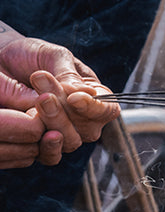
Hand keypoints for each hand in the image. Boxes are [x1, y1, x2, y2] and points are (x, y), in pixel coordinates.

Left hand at [0, 37, 120, 151]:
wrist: (1, 61)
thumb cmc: (31, 55)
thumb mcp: (53, 56)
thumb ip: (69, 75)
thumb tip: (86, 94)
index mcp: (93, 95)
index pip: (108, 110)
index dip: (95, 108)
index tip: (74, 99)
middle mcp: (83, 118)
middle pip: (89, 130)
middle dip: (67, 113)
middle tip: (44, 94)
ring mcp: (64, 133)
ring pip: (70, 142)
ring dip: (54, 124)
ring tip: (37, 101)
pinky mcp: (42, 144)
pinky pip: (51, 156)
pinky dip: (45, 146)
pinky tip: (33, 130)